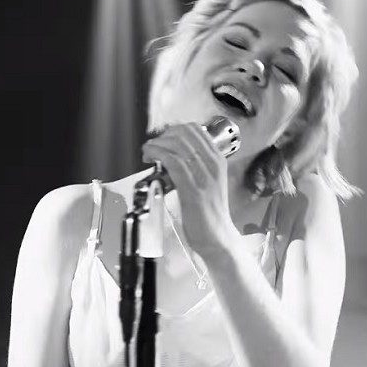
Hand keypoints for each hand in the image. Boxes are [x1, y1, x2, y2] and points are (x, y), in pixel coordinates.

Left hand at [141, 123, 236, 255]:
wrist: (216, 235)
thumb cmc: (209, 211)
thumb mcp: (208, 181)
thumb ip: (197, 165)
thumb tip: (175, 152)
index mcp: (218, 160)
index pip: (195, 130)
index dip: (174, 130)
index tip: (163, 139)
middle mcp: (213, 164)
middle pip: (184, 134)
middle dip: (163, 136)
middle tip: (153, 146)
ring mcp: (203, 176)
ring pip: (177, 145)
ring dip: (157, 145)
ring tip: (148, 152)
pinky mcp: (192, 189)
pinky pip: (173, 162)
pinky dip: (158, 155)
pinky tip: (150, 158)